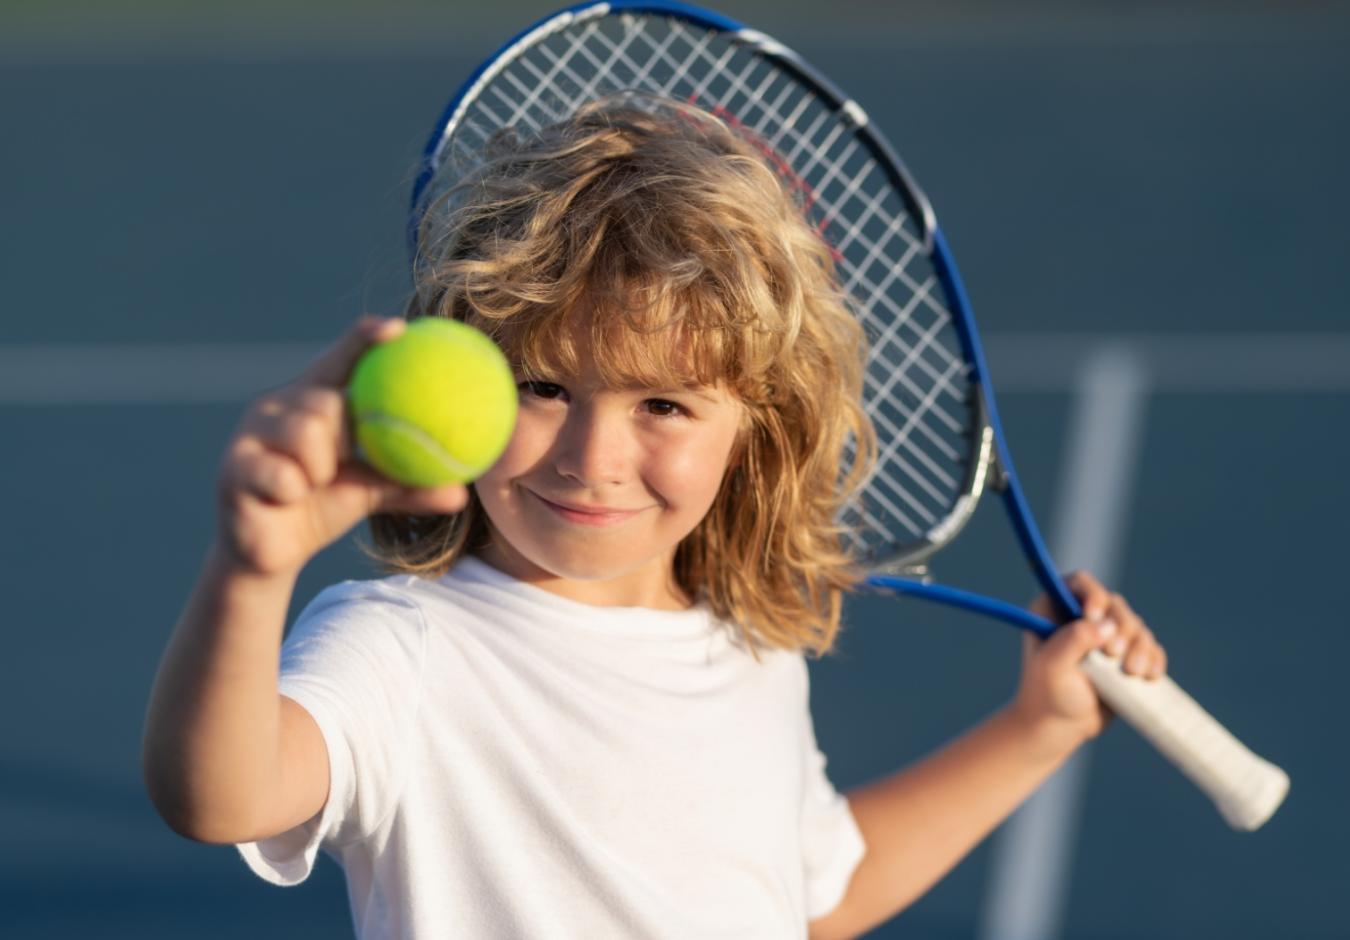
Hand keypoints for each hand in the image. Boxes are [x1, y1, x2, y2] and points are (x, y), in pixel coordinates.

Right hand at [215, 315, 469, 576]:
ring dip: (319, 469)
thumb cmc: (322, 507)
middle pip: (326, 401)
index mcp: (314, 400)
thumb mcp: (371, 494)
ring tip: (311, 484)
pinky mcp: (233, 465)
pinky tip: (285, 498)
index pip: (341, 361)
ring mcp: (251, 432)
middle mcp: (279, 406)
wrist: (271, 553)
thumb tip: (462, 494)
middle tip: (342, 461)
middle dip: (343, 436)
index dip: (364, 340)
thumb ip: (408, 485)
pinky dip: (292, 491)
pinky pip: (281, 474)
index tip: (398, 329)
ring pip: (305, 434)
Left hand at [1009, 570, 1167, 754]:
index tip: (1094, 616)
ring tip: (1130, 672)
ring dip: (1139, 647)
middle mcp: (1081, 617)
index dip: (1093, 594)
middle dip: (1121, 628)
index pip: (1080, 583)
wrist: (1060, 727)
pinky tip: (1148, 676)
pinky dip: (1153, 659)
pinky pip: (1150, 647)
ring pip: (1135, 626)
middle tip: (1113, 654)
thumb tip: (1104, 624)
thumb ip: (1073, 640)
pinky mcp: (1125, 656)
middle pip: (1115, 604)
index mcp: (1054, 609)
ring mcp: (1105, 636)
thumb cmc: (1047, 694)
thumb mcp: (1052, 667)